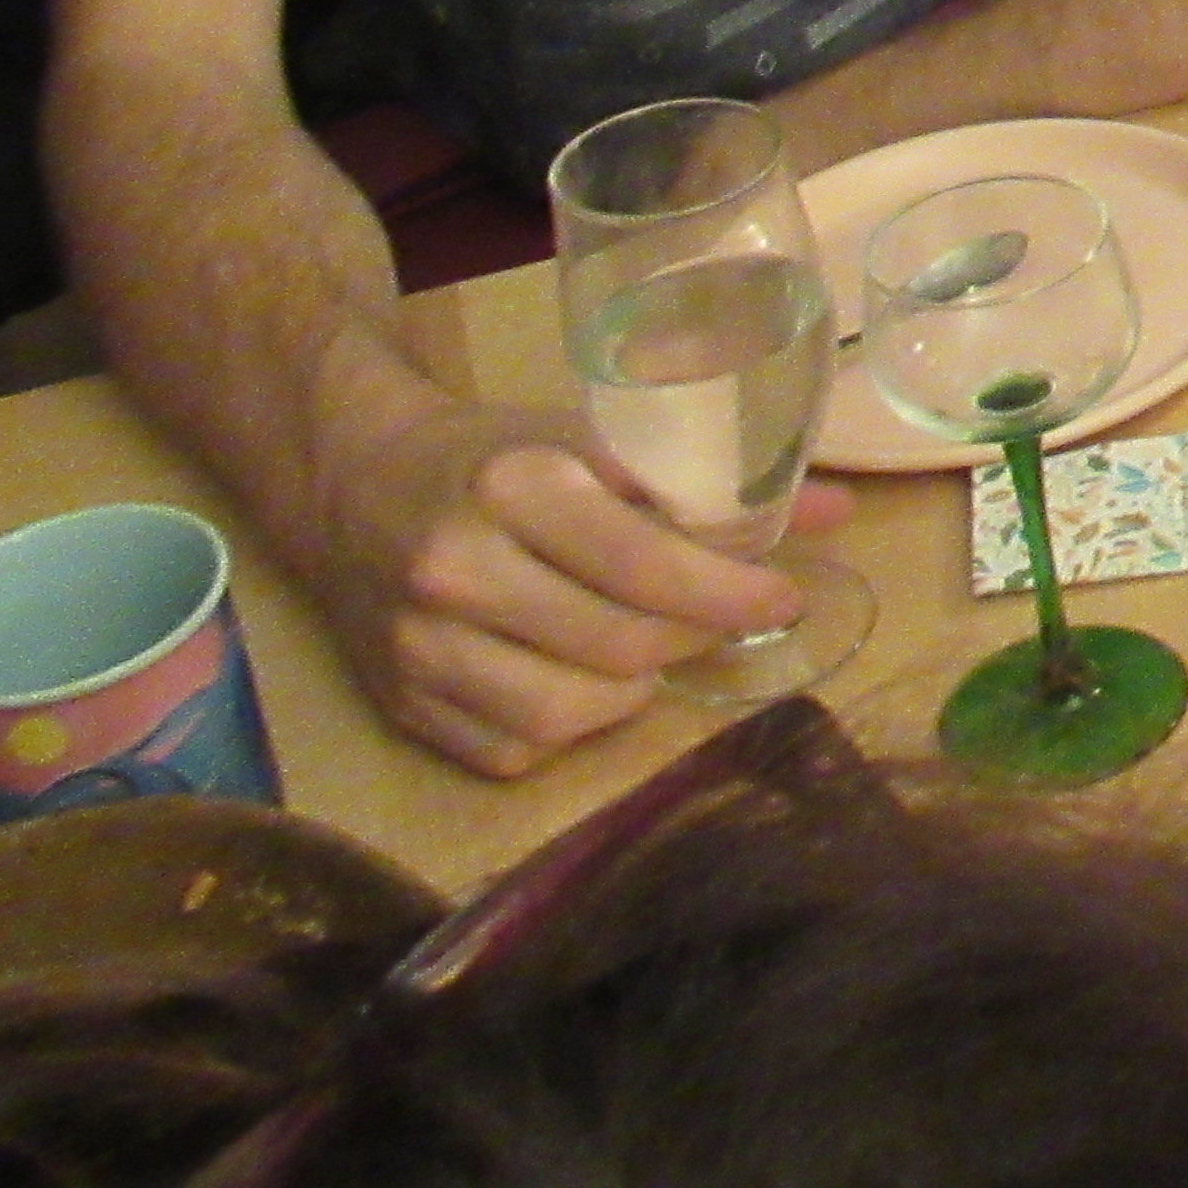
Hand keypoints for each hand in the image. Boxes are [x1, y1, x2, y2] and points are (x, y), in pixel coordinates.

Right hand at [318, 391, 837, 777]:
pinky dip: (570, 726)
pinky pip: (515, 749)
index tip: (783, 596)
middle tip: (722, 618)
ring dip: (636, 690)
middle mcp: (457, 569)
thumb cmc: (492, 458)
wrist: (352, 487)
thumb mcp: (588, 438)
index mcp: (512, 486)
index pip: (643, 562)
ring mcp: (420, 647)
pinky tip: (583, 679)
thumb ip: (705, 479)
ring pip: (569, 712)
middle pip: (618, 646)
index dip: (729, 590)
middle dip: (692, 638)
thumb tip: (836, 511)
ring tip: (651, 647)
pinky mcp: (403, 706)